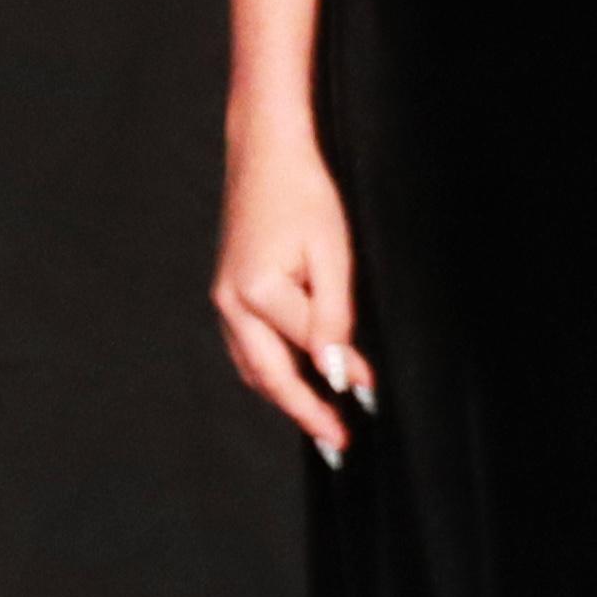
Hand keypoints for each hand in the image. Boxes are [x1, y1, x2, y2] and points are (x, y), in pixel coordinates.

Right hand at [211, 102, 374, 462]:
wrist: (266, 150)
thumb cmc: (303, 192)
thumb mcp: (332, 251)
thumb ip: (334, 314)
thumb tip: (338, 370)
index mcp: (255, 292)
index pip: (309, 348)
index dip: (346, 375)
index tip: (372, 403)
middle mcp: (230, 302)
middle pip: (268, 377)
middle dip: (304, 413)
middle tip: (338, 445)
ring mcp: (223, 298)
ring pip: (254, 368)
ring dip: (286, 397)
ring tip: (321, 424)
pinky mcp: (228, 292)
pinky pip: (248, 348)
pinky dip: (273, 371)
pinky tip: (298, 381)